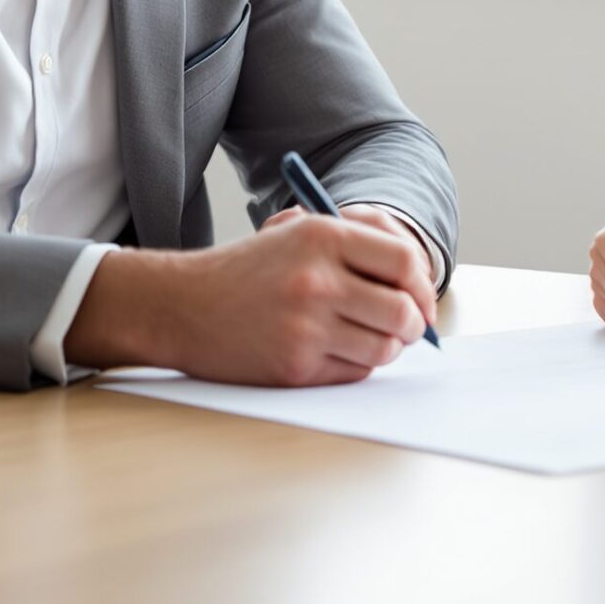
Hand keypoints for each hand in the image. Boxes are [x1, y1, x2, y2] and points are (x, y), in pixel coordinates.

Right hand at [67, 212, 437, 385]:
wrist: (182, 306)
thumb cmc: (246, 270)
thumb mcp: (295, 230)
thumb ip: (355, 242)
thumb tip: (417, 276)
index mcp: (322, 237)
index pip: (403, 261)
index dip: (422, 283)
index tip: (420, 297)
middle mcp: (317, 280)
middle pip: (402, 311)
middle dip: (413, 324)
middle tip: (408, 326)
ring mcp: (306, 327)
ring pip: (383, 349)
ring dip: (387, 348)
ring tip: (369, 338)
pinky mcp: (295, 367)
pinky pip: (353, 373)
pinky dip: (355, 366)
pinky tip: (334, 350)